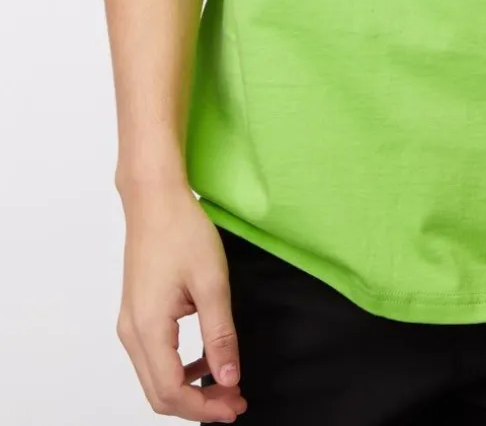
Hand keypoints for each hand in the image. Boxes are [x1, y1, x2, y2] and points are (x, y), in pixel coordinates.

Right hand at [116, 182, 246, 420]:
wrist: (154, 200)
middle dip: (198, 404)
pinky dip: (179, 368)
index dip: (205, 407)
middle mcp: (132, 332)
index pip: (172, 391)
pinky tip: (205, 357)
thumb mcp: (212, 283)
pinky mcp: (136, 314)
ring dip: (189, 388)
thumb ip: (220, 335)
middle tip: (234, 400)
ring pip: (155, 378)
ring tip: (225, 381)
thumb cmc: (181, 231)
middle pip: (159, 393)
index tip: (235, 406)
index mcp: (148, 328)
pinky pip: (154, 357)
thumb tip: (230, 377)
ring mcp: (130, 323)